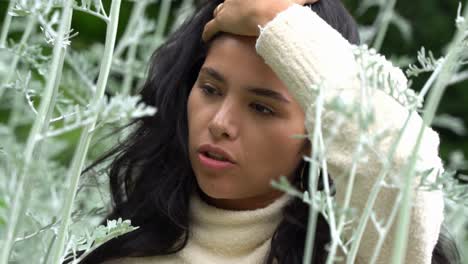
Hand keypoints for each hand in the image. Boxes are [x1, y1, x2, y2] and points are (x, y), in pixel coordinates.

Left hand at [202, 0, 318, 41]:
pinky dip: (208, 33)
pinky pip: (211, 27)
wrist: (273, 14)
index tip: (250, 7)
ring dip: (221, 17)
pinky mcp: (223, 21)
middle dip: (232, 7)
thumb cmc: (286, 4)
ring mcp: (229, 7)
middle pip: (231, 1)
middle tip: (237, 16)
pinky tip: (205, 38)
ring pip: (220, 11)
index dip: (246, 2)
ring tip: (223, 25)